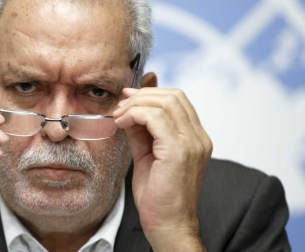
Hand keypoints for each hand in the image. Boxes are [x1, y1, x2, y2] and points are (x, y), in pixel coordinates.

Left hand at [113, 88, 211, 250]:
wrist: (168, 225)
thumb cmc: (158, 196)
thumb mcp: (147, 154)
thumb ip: (142, 131)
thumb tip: (128, 109)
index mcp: (195, 138)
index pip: (178, 100)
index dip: (151, 93)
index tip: (127, 99)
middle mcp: (199, 138)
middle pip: (173, 96)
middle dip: (142, 95)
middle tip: (120, 106)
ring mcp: (192, 143)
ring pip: (165, 102)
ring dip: (136, 104)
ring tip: (119, 116)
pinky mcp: (179, 151)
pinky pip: (156, 117)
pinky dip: (135, 114)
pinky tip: (122, 123)